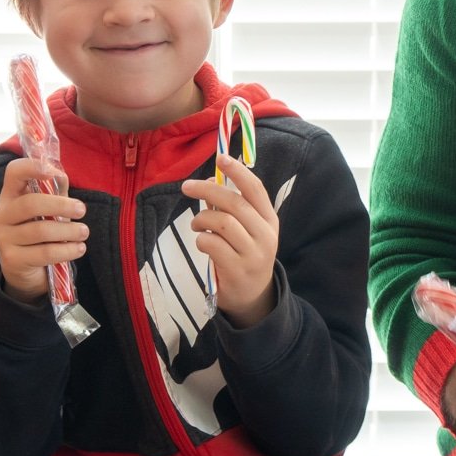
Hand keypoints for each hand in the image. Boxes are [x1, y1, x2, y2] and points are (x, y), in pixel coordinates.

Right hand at [0, 157, 87, 302]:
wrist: (25, 270)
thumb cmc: (40, 232)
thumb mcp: (48, 209)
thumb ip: (54, 190)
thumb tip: (60, 175)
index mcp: (9, 196)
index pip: (14, 172)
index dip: (33, 167)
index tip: (55, 173)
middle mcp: (1, 215)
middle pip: (31, 203)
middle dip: (61, 206)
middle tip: (81, 210)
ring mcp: (3, 238)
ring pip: (40, 230)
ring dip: (69, 231)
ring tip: (83, 232)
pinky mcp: (12, 260)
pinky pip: (45, 253)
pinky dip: (67, 250)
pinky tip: (78, 248)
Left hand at [181, 153, 279, 326]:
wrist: (252, 297)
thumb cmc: (244, 254)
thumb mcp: (245, 230)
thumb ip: (229, 208)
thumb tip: (209, 181)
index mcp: (269, 220)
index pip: (255, 189)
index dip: (238, 171)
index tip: (220, 158)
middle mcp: (265, 235)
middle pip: (235, 203)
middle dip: (207, 191)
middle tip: (187, 187)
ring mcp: (253, 254)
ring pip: (222, 223)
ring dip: (202, 219)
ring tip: (196, 225)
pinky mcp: (237, 270)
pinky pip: (212, 244)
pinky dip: (201, 240)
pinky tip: (202, 243)